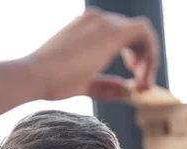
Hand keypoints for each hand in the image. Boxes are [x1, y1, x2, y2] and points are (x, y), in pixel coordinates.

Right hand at [26, 7, 158, 100]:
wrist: (35, 75)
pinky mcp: (110, 31)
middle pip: (134, 34)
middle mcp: (97, 20)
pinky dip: (151, 53)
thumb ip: (105, 85)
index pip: (123, 35)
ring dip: (149, 59)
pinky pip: (144, 33)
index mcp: (88, 27)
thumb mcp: (84, 84)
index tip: (134, 80)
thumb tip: (126, 90)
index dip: (136, 56)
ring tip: (142, 83)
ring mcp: (103, 22)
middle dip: (144, 60)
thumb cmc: (52, 81)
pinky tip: (142, 75)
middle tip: (142, 85)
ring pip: (142, 32)